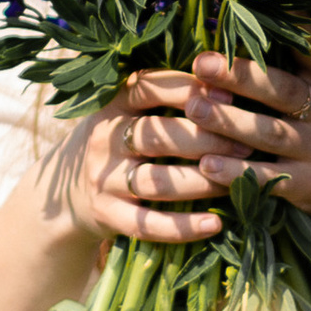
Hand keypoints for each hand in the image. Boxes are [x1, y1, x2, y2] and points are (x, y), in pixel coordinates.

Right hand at [55, 71, 252, 248]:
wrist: (65, 195)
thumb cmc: (115, 144)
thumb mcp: (126, 112)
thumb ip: (164, 97)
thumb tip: (225, 83)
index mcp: (111, 105)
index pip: (149, 88)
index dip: (189, 90)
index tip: (228, 95)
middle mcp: (103, 140)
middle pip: (157, 136)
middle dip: (206, 139)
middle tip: (245, 144)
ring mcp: (103, 180)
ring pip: (157, 182)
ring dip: (202, 182)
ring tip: (239, 180)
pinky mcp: (107, 216)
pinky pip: (148, 224)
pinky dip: (183, 227)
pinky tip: (215, 224)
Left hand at [118, 39, 310, 244]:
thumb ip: (303, 67)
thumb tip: (264, 19)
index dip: (290, 26)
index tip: (255, 4)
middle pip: (282, 90)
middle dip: (240, 75)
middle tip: (201, 63)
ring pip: (270, 133)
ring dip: (228, 121)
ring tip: (193, 108)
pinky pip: (269, 178)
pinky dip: (237, 173)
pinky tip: (207, 165)